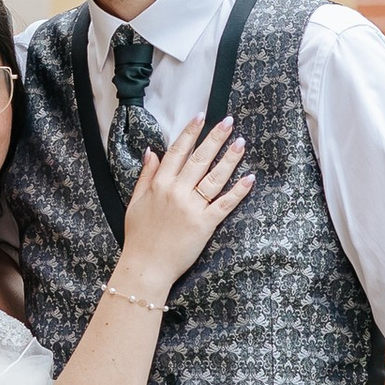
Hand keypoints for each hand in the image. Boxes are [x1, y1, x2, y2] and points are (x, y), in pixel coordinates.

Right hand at [118, 115, 252, 290]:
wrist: (146, 266)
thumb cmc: (139, 237)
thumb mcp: (135, 202)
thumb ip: (146, 176)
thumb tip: (151, 152)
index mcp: (160, 185)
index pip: (177, 152)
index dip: (190, 133)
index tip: (201, 117)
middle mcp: (177, 192)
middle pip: (199, 160)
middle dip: (215, 138)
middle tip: (229, 122)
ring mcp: (192, 208)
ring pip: (214, 178)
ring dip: (229, 159)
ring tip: (241, 143)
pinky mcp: (205, 225)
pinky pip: (224, 204)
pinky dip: (238, 191)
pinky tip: (249, 178)